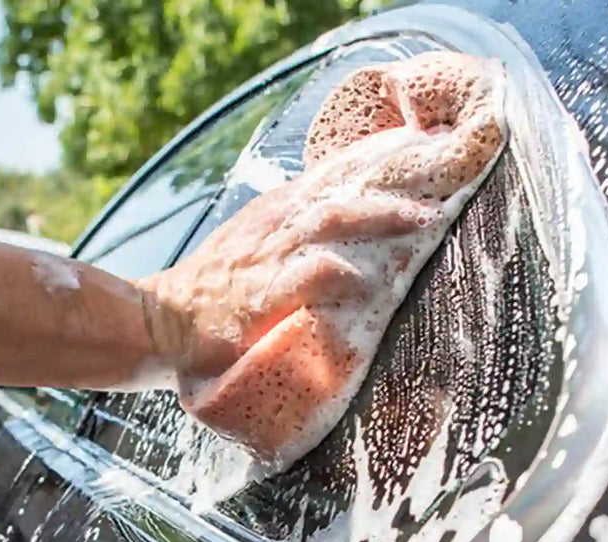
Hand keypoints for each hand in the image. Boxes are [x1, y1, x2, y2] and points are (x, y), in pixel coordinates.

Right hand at [143, 52, 506, 466]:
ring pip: (330, 224)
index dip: (382, 164)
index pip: (335, 177)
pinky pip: (302, 277)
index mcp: (277, 214)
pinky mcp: (258, 297)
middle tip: (445, 188)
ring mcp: (267, 260)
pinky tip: (365, 278)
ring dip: (379, 216)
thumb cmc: (214, 292)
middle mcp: (276, 228)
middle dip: (394, 189)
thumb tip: (350, 227)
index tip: (428, 155)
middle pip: (343, 194)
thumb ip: (297, 234)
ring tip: (423, 219)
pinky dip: (335, 274)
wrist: (162, 320)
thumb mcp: (255, 248)